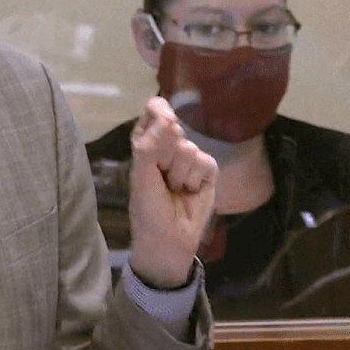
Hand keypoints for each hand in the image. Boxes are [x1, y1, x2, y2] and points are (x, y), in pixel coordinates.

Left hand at [127, 97, 217, 287]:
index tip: (164, 119)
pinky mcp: (207, 170)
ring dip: (179, 173)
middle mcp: (167, 146)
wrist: (169, 238)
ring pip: (189, 148)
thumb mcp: (141, 174)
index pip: (154, 111)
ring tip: (174, 189)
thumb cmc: (148, 207)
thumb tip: (169, 116)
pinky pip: (206, 161)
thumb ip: (151, 144)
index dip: (159, 111)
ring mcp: (189, 158)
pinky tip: (190, 191)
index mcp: (146, 142)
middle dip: (166, 155)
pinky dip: (196, 179)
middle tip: (160, 177)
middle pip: (174, 129)